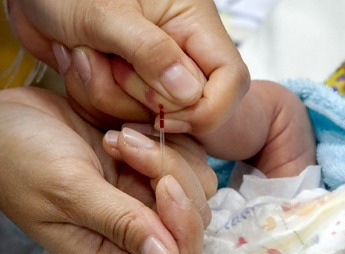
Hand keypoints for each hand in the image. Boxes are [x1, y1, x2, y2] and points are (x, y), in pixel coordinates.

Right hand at [0, 87, 215, 253]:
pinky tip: (126, 130)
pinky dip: (165, 139)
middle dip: (173, 176)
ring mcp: (144, 199)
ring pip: (196, 185)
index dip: (186, 231)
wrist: (6, 120)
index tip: (163, 185)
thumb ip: (119, 223)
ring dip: (166, 154)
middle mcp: (134, 233)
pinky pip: (187, 158)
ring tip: (119, 137)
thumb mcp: (66, 190)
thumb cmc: (20, 157)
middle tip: (127, 145)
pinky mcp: (148, 170)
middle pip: (194, 221)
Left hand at [7, 0, 249, 130]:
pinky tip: (80, 62)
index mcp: (193, 24)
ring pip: (152, 116)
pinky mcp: (130, 87)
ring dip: (109, 94)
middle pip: (191, 107)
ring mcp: (156, 72)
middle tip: (108, 60)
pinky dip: (96, 97)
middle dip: (141, 97)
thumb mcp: (105, 13)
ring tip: (85, 53)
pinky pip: (123, 115)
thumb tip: (189, 94)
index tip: (164, 113)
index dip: (206, 108)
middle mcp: (182, 51)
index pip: (231, 80)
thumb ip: (150, 51)